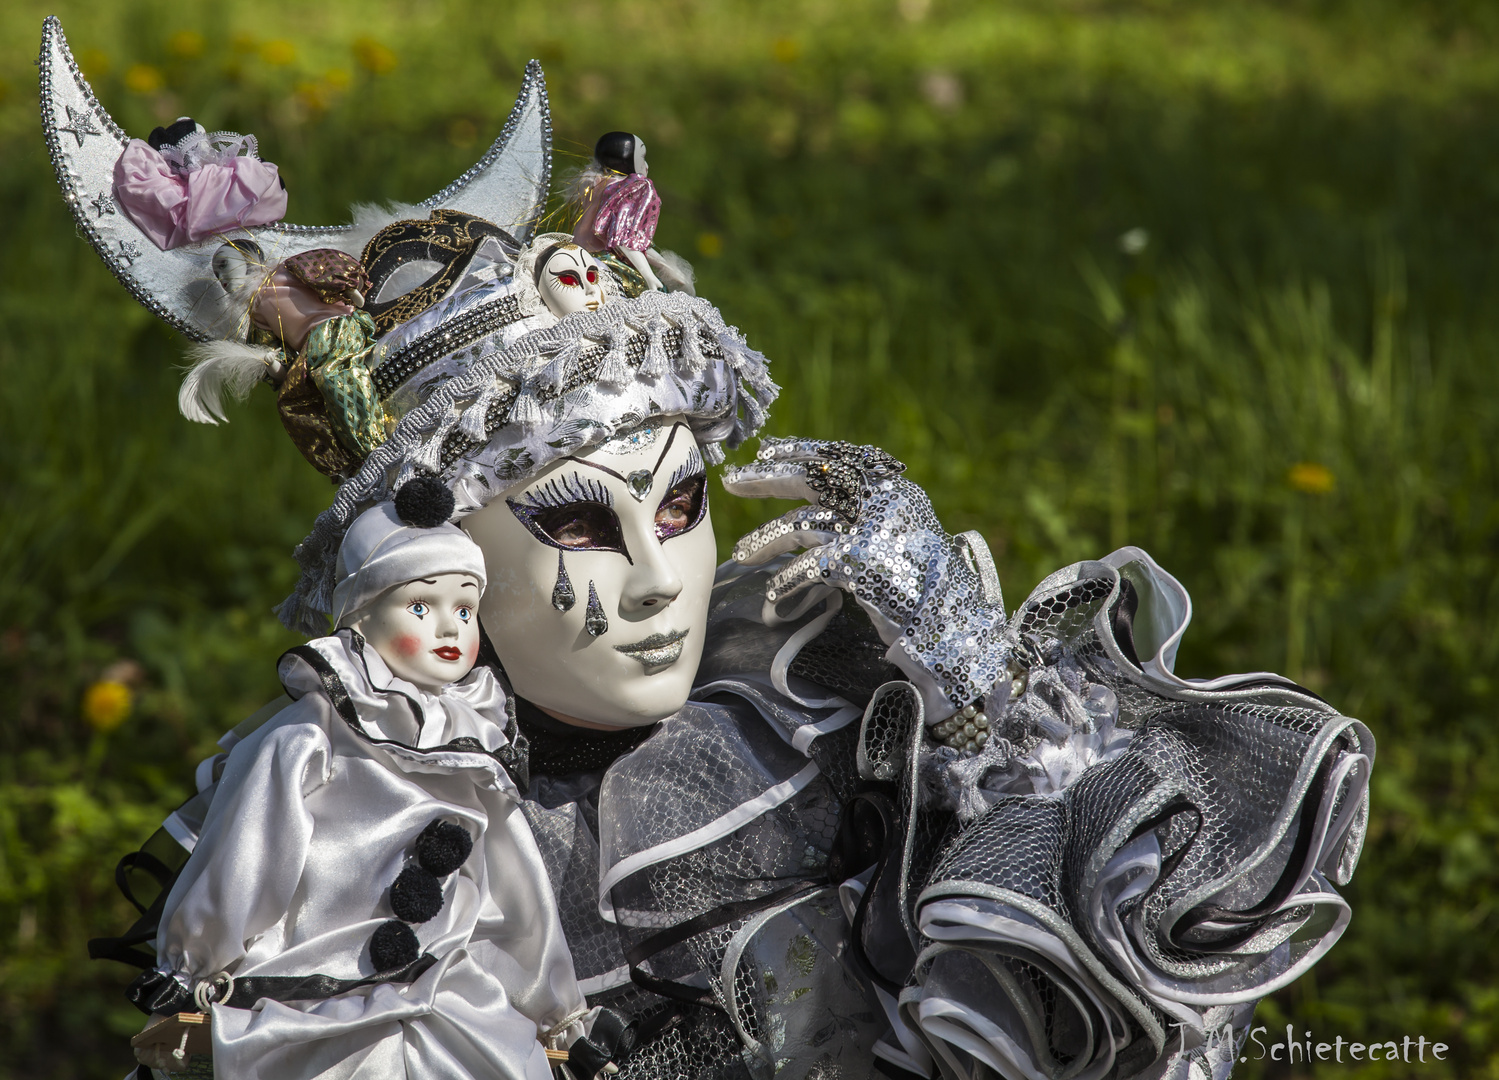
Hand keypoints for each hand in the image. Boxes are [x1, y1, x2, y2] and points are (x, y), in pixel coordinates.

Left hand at [722, 437, 1006, 717]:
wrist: (951, 619)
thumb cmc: (920, 581)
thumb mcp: (894, 534)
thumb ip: (862, 515)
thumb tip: (813, 503)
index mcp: (891, 488)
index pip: (838, 457)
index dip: (799, 451)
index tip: (765, 450)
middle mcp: (881, 501)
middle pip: (813, 478)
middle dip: (767, 478)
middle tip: (732, 481)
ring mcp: (870, 530)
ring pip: (802, 524)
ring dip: (767, 539)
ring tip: (742, 554)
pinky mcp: (859, 562)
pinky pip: (810, 567)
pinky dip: (789, 581)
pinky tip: (773, 594)